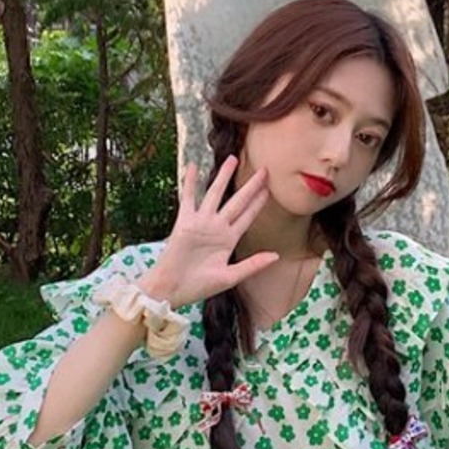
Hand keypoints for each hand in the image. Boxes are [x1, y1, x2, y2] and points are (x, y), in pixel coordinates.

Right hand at [142, 157, 277, 306]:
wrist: (172, 289)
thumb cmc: (198, 287)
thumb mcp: (229, 277)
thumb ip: (252, 265)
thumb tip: (275, 256)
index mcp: (228, 240)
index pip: (247, 217)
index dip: (259, 203)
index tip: (270, 189)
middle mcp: (217, 228)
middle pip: (237, 201)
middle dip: (250, 186)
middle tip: (264, 170)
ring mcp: (201, 223)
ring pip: (215, 194)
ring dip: (223, 177)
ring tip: (232, 159)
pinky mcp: (184, 222)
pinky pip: (188, 198)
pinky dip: (190, 182)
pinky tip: (193, 167)